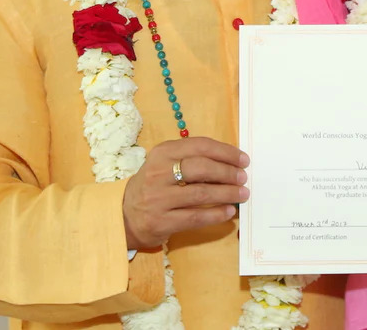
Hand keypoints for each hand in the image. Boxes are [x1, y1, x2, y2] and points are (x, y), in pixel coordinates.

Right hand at [122, 137, 249, 248]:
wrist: (123, 215)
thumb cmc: (154, 185)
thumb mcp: (166, 164)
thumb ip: (192, 159)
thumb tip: (231, 161)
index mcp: (163, 152)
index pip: (200, 146)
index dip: (226, 152)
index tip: (243, 159)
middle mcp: (159, 173)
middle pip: (201, 168)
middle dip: (227, 172)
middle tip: (243, 177)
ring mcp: (159, 198)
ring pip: (201, 193)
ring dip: (226, 194)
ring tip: (242, 194)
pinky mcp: (160, 221)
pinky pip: (195, 217)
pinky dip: (215, 214)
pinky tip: (228, 212)